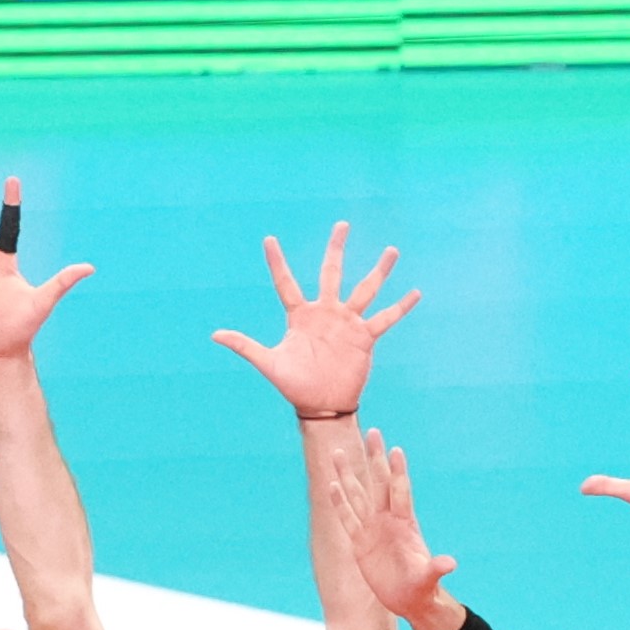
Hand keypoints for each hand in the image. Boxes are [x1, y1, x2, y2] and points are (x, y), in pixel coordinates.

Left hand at [211, 222, 416, 423]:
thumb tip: (214, 335)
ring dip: (379, 271)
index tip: (269, 239)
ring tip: (392, 251)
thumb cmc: (294, 385)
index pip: (286, 283)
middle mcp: (325, 313)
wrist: (321, 405)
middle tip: (342, 224)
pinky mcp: (364, 337)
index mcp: (300, 316)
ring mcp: (346, 322)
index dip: (277, 262)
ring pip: (365, 290)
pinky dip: (400, 307)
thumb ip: (244, 346)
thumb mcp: (268, 363)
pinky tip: (415, 293)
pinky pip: (385, 319)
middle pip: (332, 273)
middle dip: (336, 248)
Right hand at [333, 439, 462, 629]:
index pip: (401, 492)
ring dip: (348, 474)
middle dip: (375, 459)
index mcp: (406, 524)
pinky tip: (331, 485)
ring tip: (337, 452)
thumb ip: (436, 569)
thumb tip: (450, 564)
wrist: (409, 599)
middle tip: (373, 432)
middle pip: (380, 483)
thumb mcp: (429, 579)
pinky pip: (347, 519)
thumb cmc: (422, 588)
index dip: (398, 472)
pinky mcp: (359, 542)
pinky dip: (339, 503)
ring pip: (358, 495)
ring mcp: (372, 529)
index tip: (396, 450)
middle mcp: (388, 520)